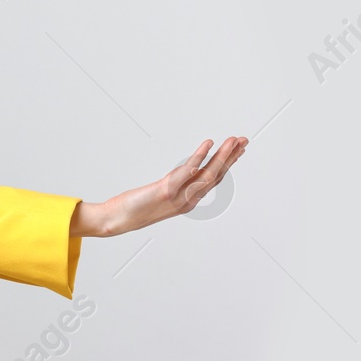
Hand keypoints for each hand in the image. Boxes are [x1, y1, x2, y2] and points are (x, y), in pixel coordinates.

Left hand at [73, 136, 248, 237]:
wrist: (116, 220)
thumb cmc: (132, 208)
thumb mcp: (157, 197)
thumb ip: (172, 187)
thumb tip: (182, 175)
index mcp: (188, 201)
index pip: (214, 180)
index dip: (228, 165)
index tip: (238, 151)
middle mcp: (188, 199)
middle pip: (216, 175)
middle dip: (231, 157)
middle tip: (244, 140)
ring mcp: (179, 195)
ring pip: (208, 173)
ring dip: (223, 156)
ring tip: (234, 140)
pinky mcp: (166, 190)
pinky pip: (187, 171)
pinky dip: (200, 156)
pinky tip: (209, 143)